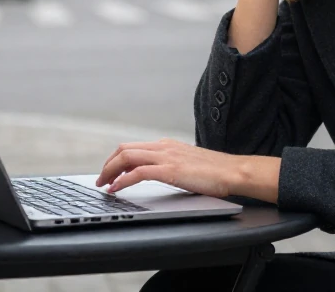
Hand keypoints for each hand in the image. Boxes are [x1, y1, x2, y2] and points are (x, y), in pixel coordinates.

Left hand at [95, 138, 281, 202]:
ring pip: (126, 157)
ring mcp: (166, 157)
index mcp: (167, 145)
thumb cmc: (215, 172)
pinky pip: (137, 173)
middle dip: (107, 164)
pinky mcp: (170, 170)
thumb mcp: (188, 164)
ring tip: (103, 185)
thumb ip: (172, 165)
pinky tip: (117, 190)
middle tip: (101, 180)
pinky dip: (122, 181)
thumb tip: (157, 175)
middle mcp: (164, 147)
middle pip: (124, 149)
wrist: (233, 171)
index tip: (109, 173)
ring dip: (109, 171)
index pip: (133, 147)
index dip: (116, 160)